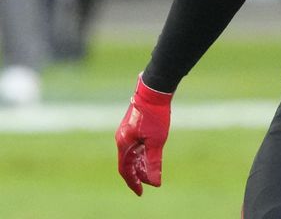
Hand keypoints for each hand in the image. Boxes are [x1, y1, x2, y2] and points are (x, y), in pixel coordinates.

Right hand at [115, 74, 172, 195]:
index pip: (125, 170)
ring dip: (140, 164)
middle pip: (127, 162)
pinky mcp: (132, 125)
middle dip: (137, 174)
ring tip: (150, 172)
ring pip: (131, 153)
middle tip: (148, 183)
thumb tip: (154, 182)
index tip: (141, 192)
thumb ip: (153, 162)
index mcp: (123, 143)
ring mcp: (126, 131)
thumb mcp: (156, 141)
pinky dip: (141, 153)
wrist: (154, 91)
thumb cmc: (155, 115)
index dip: (133, 182)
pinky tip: (150, 155)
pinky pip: (134, 144)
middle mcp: (121, 138)